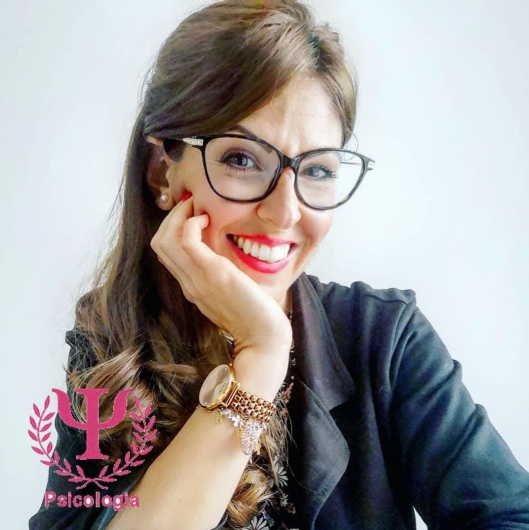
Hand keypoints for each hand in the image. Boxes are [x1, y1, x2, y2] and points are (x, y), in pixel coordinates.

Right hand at [150, 197, 291, 369]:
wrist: (263, 337)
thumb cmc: (254, 315)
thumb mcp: (229, 290)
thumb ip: (218, 274)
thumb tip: (220, 251)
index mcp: (191, 286)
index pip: (165, 253)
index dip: (172, 228)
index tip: (192, 214)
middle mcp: (188, 282)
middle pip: (159, 243)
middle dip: (172, 217)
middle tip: (192, 205)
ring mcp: (197, 278)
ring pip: (165, 240)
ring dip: (179, 216)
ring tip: (198, 208)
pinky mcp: (214, 273)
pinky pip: (187, 241)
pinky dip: (191, 223)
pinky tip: (208, 219)